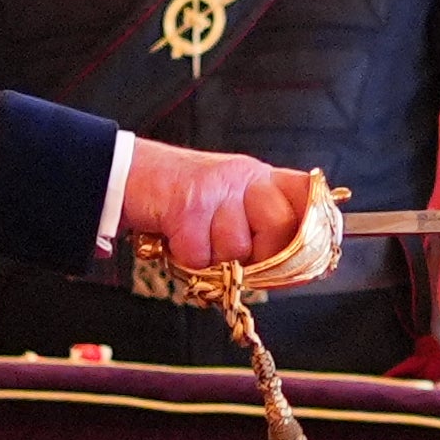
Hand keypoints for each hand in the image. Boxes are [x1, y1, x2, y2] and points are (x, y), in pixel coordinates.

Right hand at [121, 142, 324, 279]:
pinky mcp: (187, 206)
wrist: (126, 174)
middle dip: (260, 255)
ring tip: (196, 239)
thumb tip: (293, 265)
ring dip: (214, 258)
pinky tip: (177, 239)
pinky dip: (186, 259)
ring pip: (237, 248)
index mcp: (260, 176)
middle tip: (234, 257)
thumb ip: (259, 222)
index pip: (307, 194)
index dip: (313, 226)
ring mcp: (216, 188)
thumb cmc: (179, 198)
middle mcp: (244, 176)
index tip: (310, 253)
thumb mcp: (229, 200)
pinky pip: (201, 256)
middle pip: (279, 227)